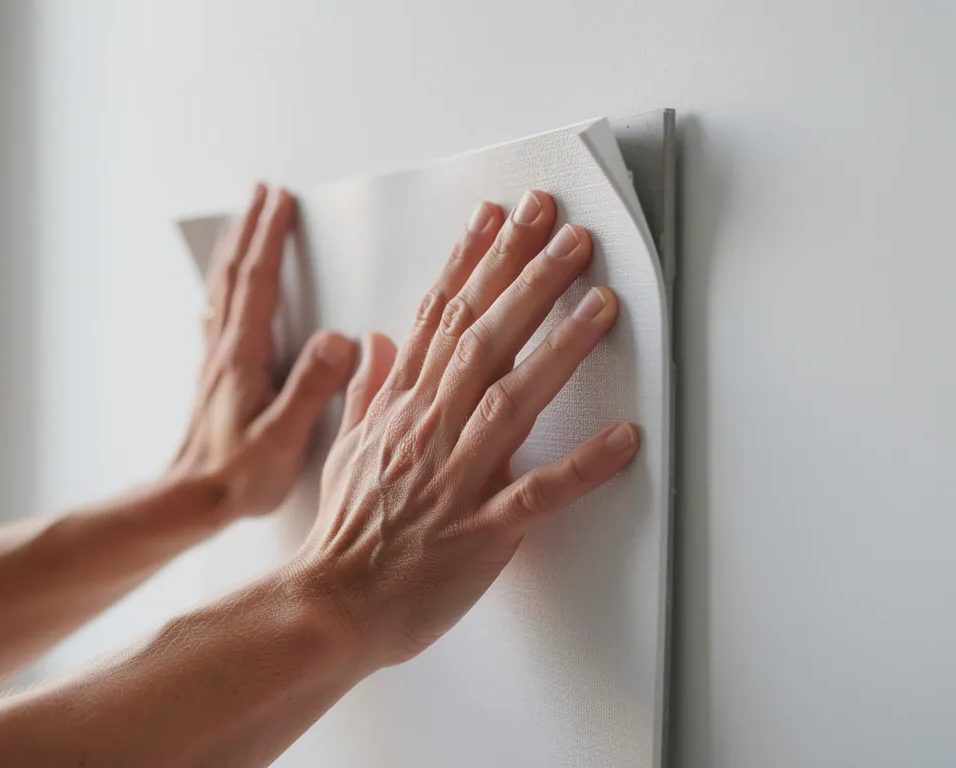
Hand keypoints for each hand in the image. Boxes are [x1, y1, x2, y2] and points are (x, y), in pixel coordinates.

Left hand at [170, 184, 356, 521]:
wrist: (189, 502)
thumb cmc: (236, 478)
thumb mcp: (282, 439)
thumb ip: (311, 389)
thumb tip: (340, 339)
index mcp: (243, 357)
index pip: (258, 282)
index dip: (270, 237)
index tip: (281, 200)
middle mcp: (224, 350)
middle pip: (236, 274)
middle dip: (251, 228)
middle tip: (264, 191)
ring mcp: (215, 361)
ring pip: (222, 290)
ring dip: (234, 249)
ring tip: (244, 220)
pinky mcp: (214, 375)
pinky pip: (217, 313)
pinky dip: (223, 286)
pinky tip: (222, 288)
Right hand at [290, 190, 640, 668]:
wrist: (331, 605)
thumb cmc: (345, 531)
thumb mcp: (345, 446)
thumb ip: (367, 388)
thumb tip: (377, 338)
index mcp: (398, 406)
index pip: (439, 316)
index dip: (473, 260)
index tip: (502, 215)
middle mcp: (427, 428)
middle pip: (480, 337)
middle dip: (525, 277)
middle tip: (564, 230)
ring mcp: (455, 476)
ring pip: (512, 399)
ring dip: (558, 347)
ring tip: (600, 300)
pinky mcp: (481, 529)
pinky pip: (539, 493)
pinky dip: (582, 466)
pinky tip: (624, 437)